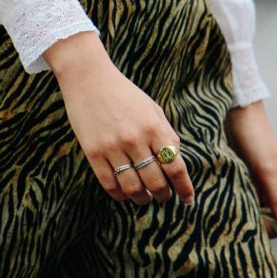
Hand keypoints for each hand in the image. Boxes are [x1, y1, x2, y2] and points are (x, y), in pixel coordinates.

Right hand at [44, 31, 195, 206]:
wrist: (88, 78)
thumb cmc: (124, 93)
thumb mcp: (152, 108)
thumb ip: (166, 134)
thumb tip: (176, 161)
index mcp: (153, 127)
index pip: (175, 167)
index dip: (184, 187)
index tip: (188, 199)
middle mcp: (135, 139)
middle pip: (155, 182)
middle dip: (164, 195)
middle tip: (165, 197)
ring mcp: (112, 147)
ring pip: (132, 188)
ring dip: (143, 198)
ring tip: (145, 197)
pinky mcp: (93, 152)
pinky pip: (109, 184)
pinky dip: (120, 195)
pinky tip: (125, 194)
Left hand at [224, 100, 276, 233]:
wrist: (237, 113)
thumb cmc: (256, 139)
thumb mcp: (267, 170)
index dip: (276, 229)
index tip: (256, 234)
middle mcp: (276, 186)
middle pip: (272, 215)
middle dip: (259, 223)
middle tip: (240, 228)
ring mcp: (259, 182)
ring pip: (256, 207)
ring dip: (247, 213)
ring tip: (231, 219)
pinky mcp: (244, 177)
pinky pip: (244, 196)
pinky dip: (238, 202)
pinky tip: (226, 206)